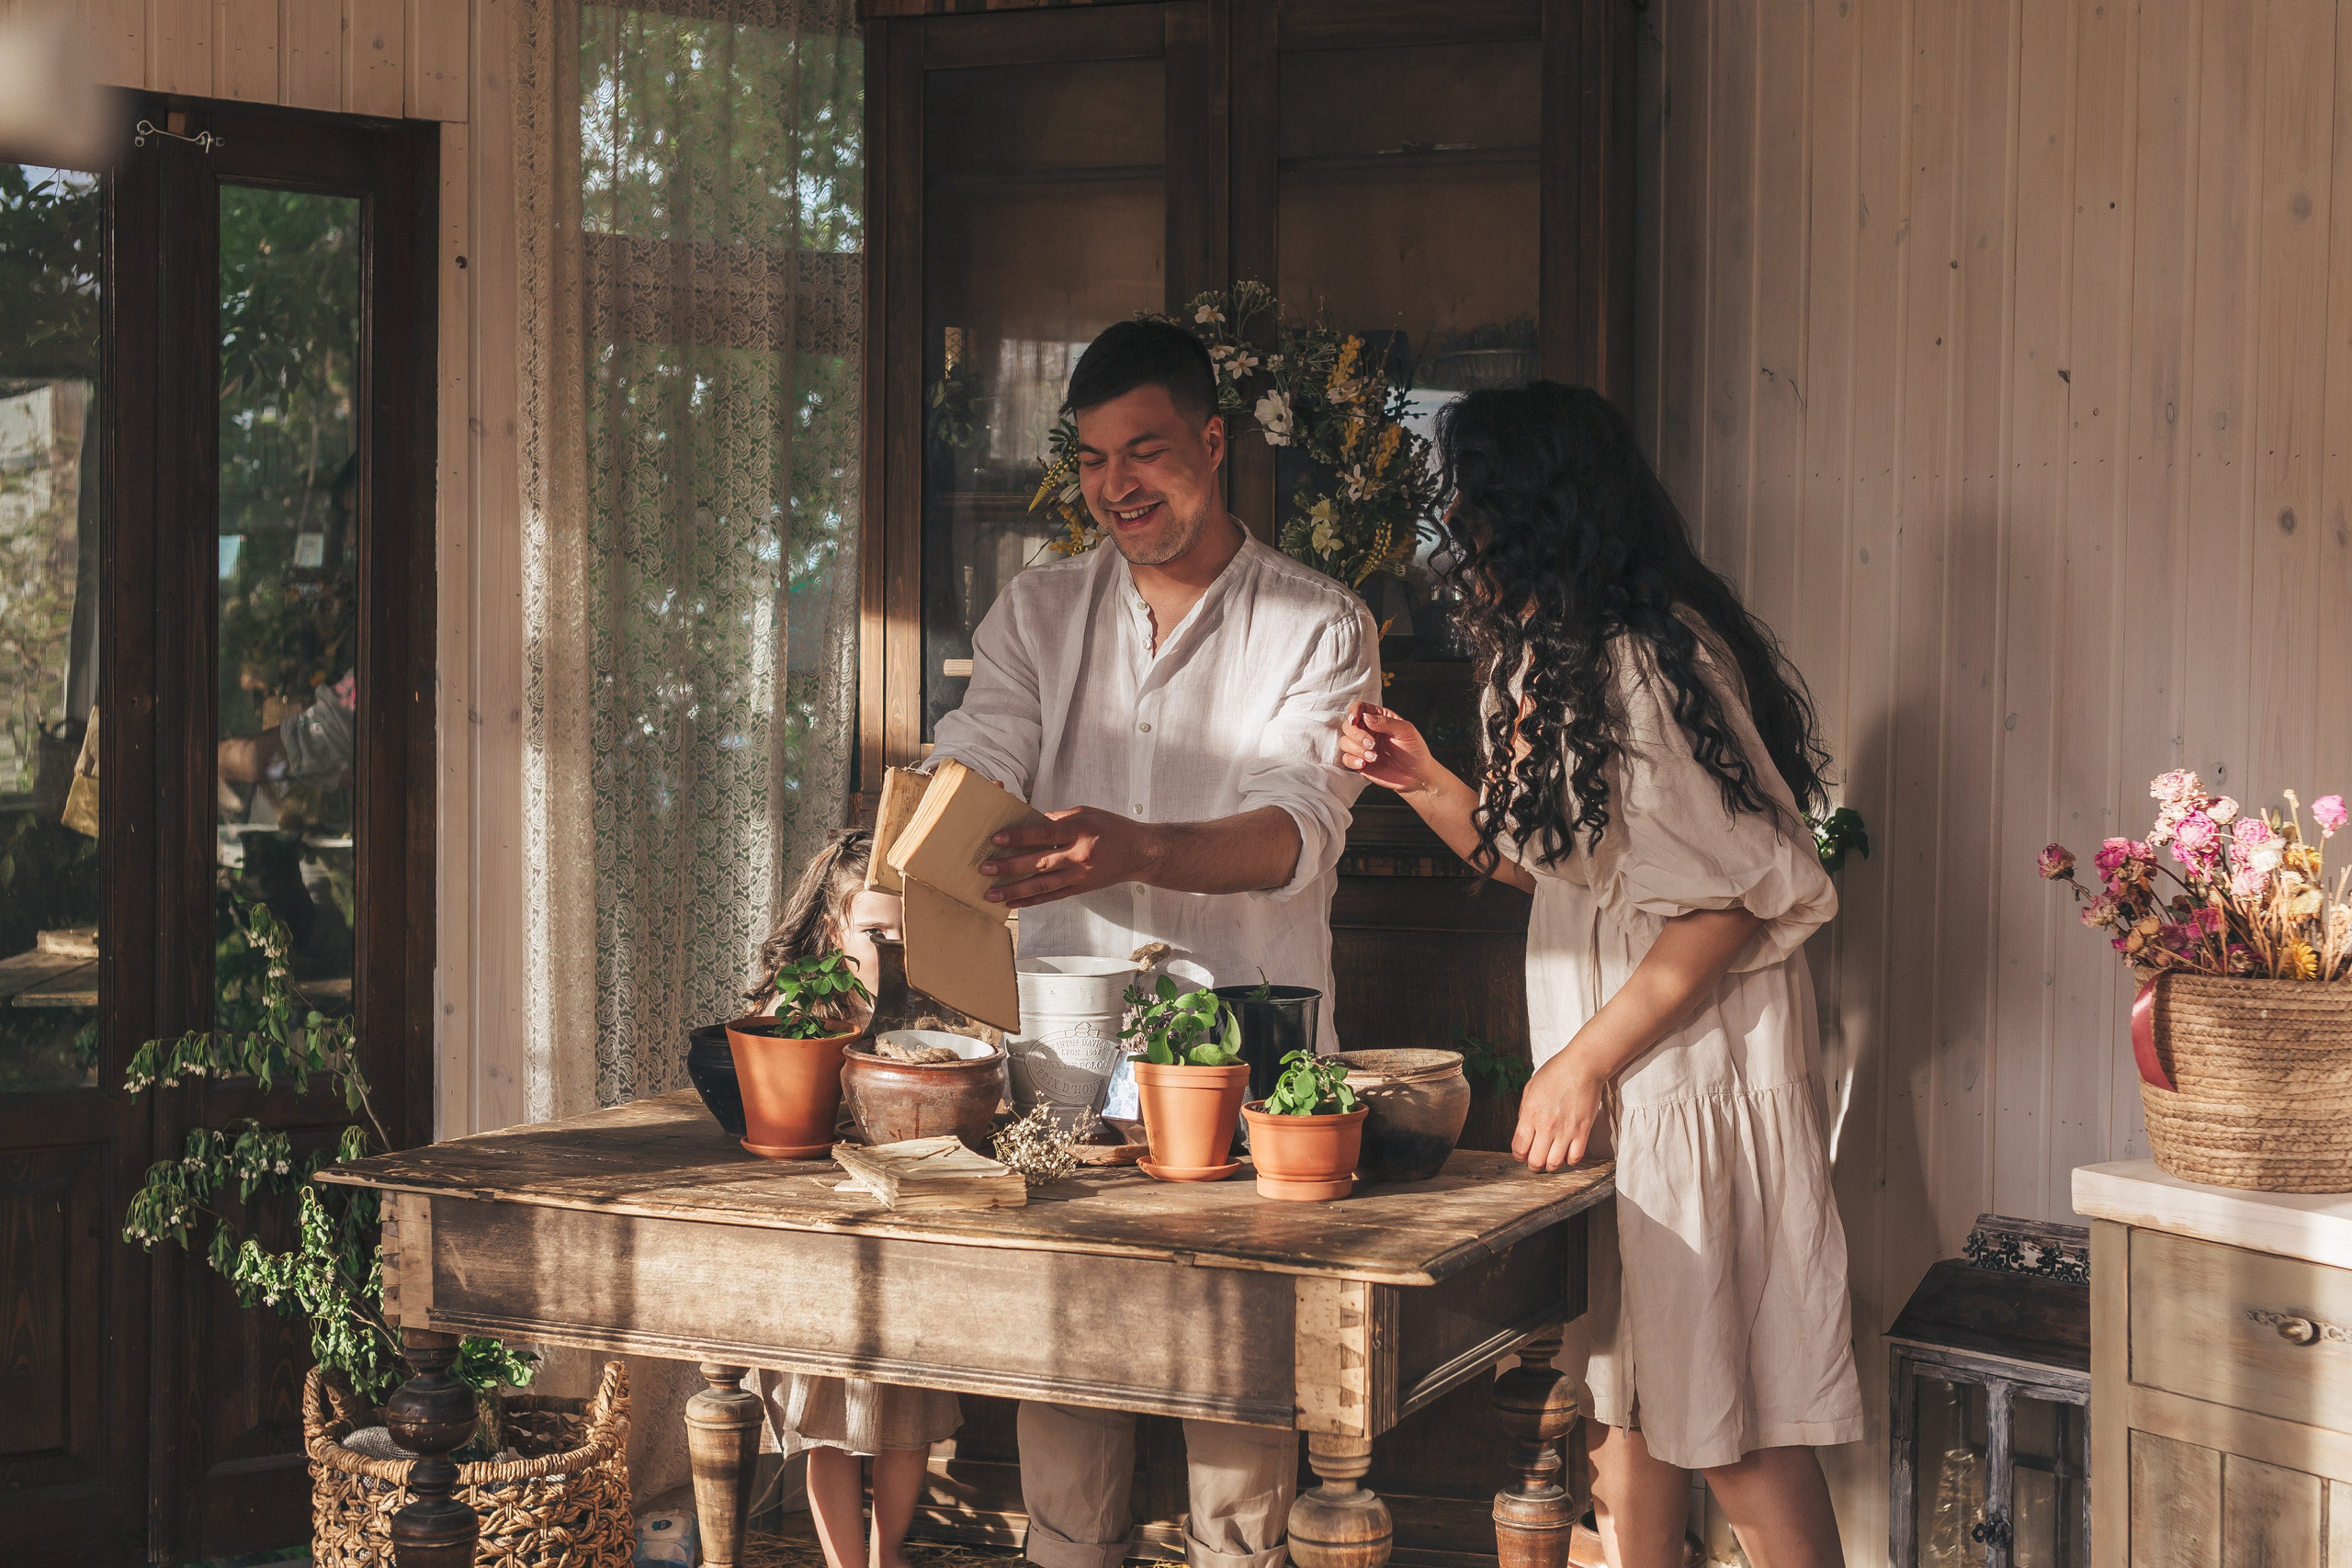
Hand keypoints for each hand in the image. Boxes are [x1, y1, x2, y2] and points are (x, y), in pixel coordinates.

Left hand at [978, 806, 1157, 908]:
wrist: (1139, 853)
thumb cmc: (1110, 828)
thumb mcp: (1085, 813)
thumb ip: (1056, 819)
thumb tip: (1026, 821)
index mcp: (1080, 830)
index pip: (1044, 834)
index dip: (1019, 837)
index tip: (997, 838)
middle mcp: (1079, 856)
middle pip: (1039, 863)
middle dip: (1009, 867)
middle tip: (985, 868)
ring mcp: (1079, 876)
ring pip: (1042, 886)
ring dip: (1014, 891)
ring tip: (991, 893)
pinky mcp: (1079, 889)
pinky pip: (1051, 897)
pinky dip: (1030, 901)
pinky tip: (1013, 903)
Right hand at [1338, 701, 1435, 795]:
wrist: (1416, 775)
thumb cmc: (1414, 749)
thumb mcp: (1406, 731)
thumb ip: (1386, 722)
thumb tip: (1366, 717)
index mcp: (1379, 718)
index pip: (1359, 708)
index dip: (1354, 711)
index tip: (1355, 720)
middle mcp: (1368, 730)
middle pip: (1348, 725)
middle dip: (1357, 735)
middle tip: (1372, 744)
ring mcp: (1362, 747)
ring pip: (1345, 742)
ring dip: (1357, 749)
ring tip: (1374, 757)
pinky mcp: (1360, 762)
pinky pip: (1346, 759)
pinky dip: (1352, 761)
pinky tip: (1364, 764)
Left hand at [1512, 1041, 1608, 1171]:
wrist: (1582, 1066)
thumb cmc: (1556, 1073)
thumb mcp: (1530, 1088)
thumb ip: (1524, 1112)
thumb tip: (1523, 1131)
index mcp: (1530, 1114)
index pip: (1519, 1148)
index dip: (1518, 1156)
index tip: (1521, 1154)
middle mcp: (1547, 1125)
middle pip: (1535, 1161)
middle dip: (1533, 1165)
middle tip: (1535, 1161)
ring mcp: (1566, 1130)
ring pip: (1555, 1164)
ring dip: (1550, 1166)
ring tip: (1550, 1160)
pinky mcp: (1583, 1131)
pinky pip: (1575, 1157)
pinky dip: (1569, 1160)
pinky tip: (1566, 1153)